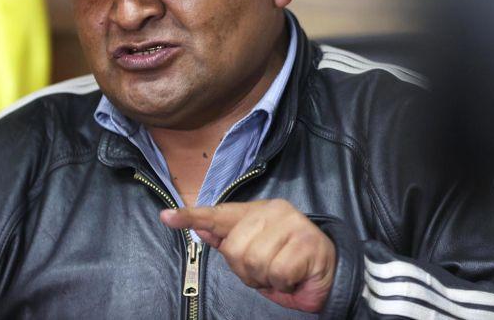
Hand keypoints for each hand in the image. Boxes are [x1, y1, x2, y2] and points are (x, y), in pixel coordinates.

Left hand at [159, 200, 335, 312]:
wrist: (326, 274)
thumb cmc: (286, 264)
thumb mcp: (254, 255)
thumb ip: (229, 240)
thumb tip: (201, 229)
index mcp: (257, 211)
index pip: (219, 214)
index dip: (192, 216)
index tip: (167, 217)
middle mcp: (274, 210)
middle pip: (234, 248)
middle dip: (247, 270)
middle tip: (266, 271)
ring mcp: (292, 223)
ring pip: (256, 260)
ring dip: (266, 277)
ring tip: (281, 273)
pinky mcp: (307, 241)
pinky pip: (277, 271)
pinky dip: (283, 282)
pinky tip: (294, 275)